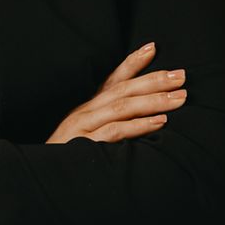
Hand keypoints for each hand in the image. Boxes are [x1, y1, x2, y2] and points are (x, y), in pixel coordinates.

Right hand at [45, 42, 187, 143]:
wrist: (42, 177)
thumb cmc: (69, 157)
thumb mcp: (88, 135)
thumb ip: (111, 124)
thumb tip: (144, 116)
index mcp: (88, 107)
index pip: (112, 79)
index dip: (133, 63)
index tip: (153, 47)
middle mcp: (86, 112)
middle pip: (123, 90)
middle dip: (154, 81)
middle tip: (182, 76)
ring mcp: (84, 127)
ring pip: (122, 107)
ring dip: (153, 101)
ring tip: (179, 98)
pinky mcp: (85, 145)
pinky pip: (115, 132)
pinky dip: (138, 125)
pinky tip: (159, 122)